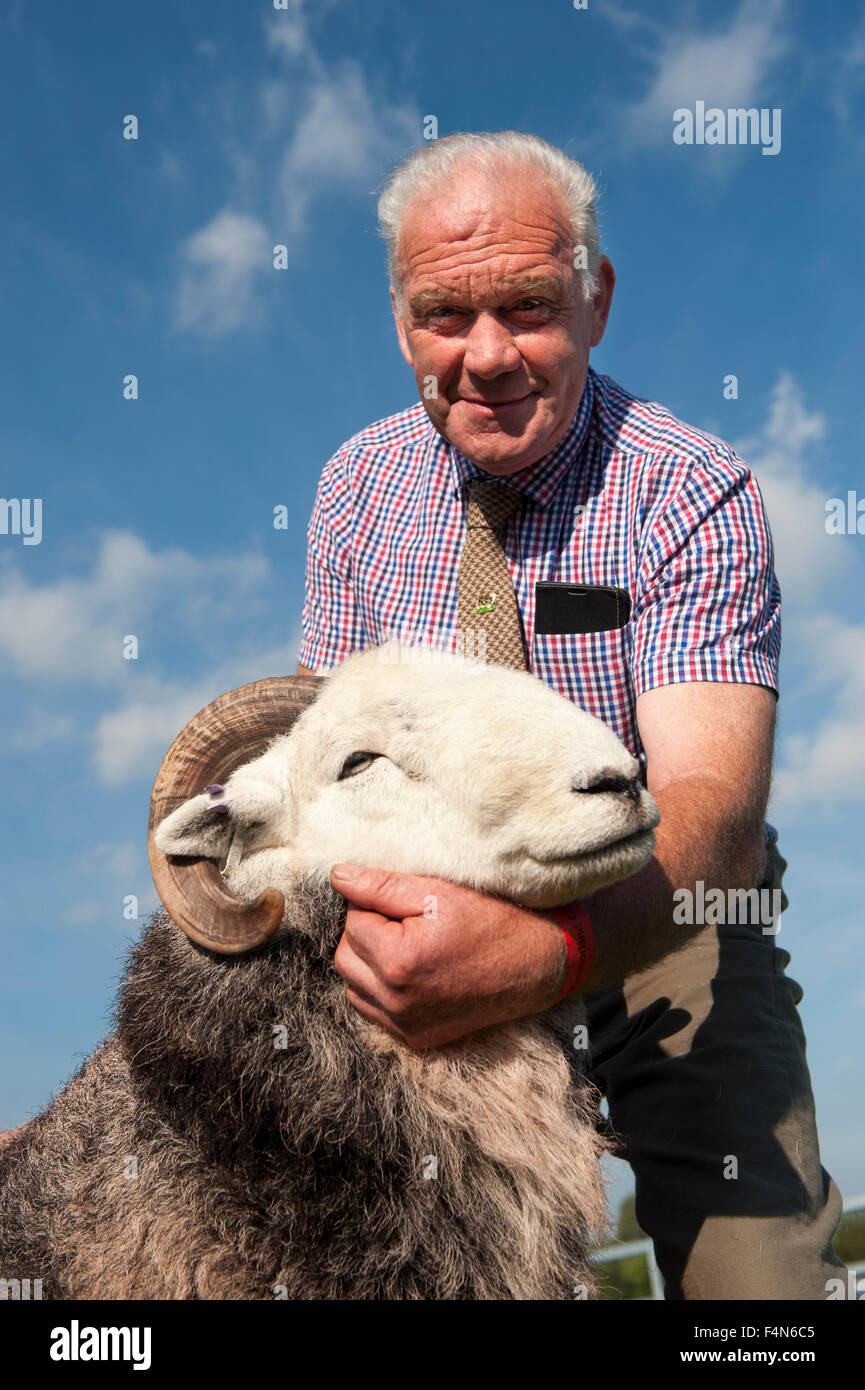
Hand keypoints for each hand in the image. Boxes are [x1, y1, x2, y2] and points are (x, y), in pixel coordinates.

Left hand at [330, 864, 566, 1047]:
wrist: (539, 965)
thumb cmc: (492, 921)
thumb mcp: (437, 892)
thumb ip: (380, 885)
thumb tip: (336, 876)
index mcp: (398, 961)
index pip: (352, 923)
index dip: (373, 905)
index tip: (404, 903)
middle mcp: (397, 1001)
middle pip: (345, 957)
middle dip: (364, 934)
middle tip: (402, 920)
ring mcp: (407, 1025)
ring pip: (353, 987)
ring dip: (367, 963)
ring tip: (406, 944)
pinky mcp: (417, 1038)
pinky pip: (374, 1012)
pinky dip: (380, 990)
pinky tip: (410, 971)